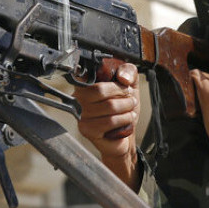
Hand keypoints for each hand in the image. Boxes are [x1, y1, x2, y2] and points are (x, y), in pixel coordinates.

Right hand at [74, 63, 140, 189]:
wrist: (124, 136)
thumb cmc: (122, 109)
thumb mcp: (130, 85)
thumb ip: (128, 71)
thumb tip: (123, 78)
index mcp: (84, 84)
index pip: (92, 73)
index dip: (111, 78)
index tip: (122, 84)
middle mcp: (77, 98)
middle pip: (100, 89)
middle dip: (122, 93)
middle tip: (130, 98)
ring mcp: (80, 115)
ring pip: (109, 106)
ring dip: (127, 108)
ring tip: (130, 110)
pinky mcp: (87, 130)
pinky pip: (110, 121)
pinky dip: (124, 119)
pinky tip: (127, 120)